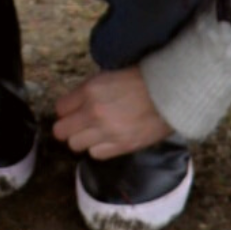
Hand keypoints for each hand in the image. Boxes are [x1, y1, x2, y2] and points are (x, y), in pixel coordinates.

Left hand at [52, 66, 171, 159]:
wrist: (171, 93)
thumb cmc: (142, 79)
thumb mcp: (108, 75)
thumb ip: (89, 90)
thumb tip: (76, 103)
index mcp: (90, 90)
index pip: (60, 108)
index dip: (65, 110)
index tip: (71, 110)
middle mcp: (94, 112)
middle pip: (61, 131)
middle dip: (67, 127)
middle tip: (77, 124)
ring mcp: (107, 131)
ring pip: (76, 145)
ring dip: (83, 139)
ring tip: (94, 132)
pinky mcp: (121, 146)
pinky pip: (96, 154)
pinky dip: (98, 148)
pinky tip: (107, 139)